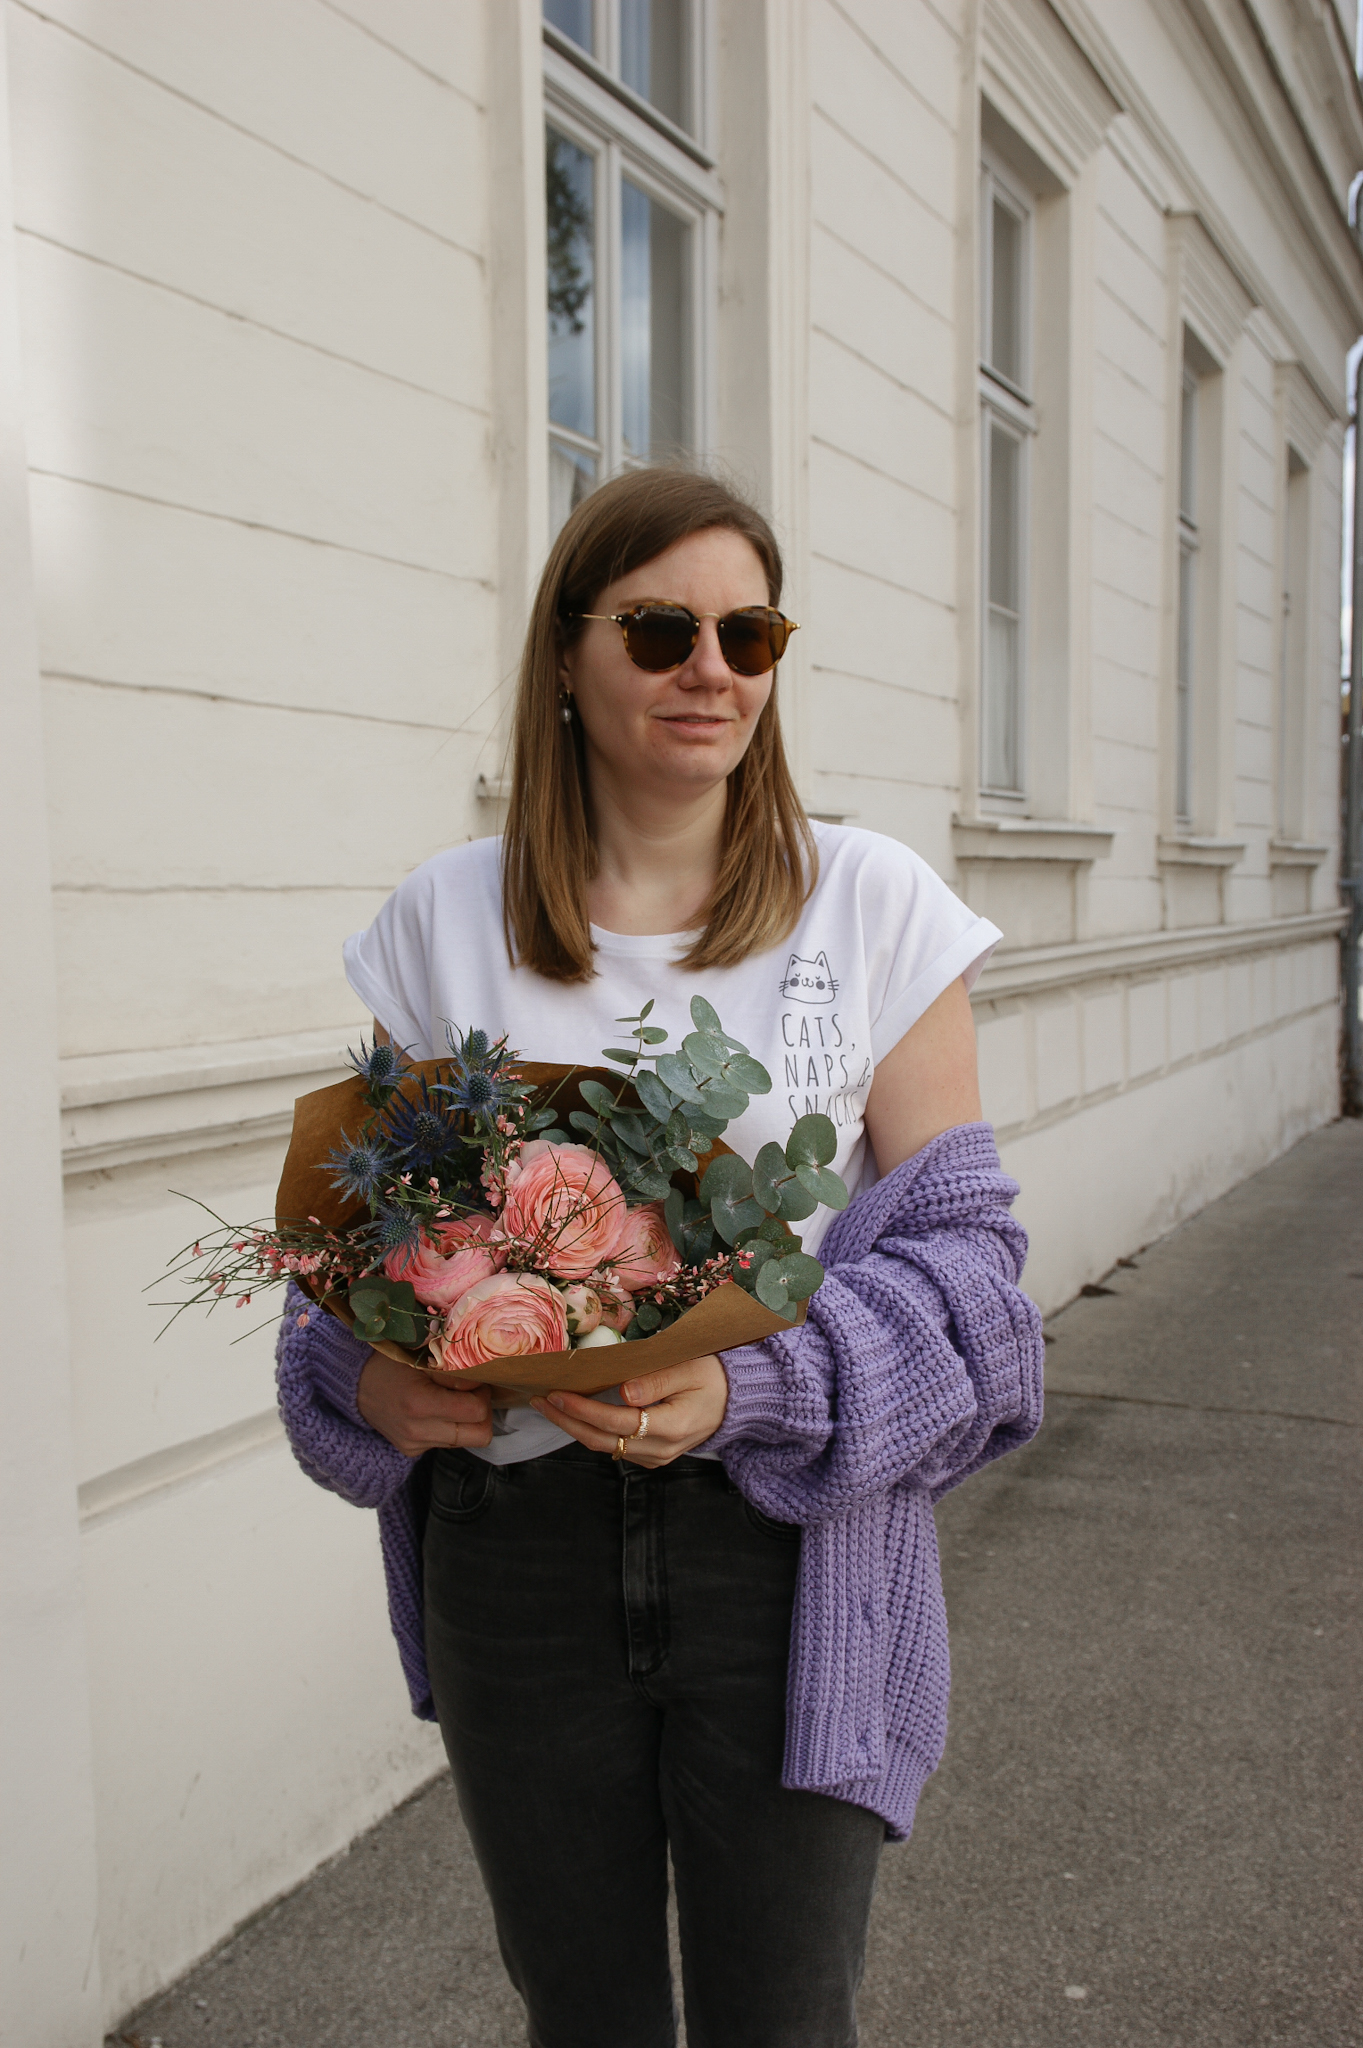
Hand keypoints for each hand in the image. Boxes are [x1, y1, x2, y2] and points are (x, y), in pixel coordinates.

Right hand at [357, 1350, 493, 1455]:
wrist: (357, 1384)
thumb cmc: (391, 1363)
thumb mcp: (422, 1357)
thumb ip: (454, 1370)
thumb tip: (483, 1379)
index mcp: (420, 1404)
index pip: (476, 1411)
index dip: (482, 1392)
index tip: (474, 1379)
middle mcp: (417, 1431)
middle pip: (479, 1435)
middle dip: (482, 1412)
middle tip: (472, 1393)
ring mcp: (414, 1445)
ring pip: (466, 1440)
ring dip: (466, 1421)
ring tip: (452, 1399)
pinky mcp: (412, 1451)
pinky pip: (447, 1443)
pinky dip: (449, 1427)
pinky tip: (436, 1410)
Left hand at [530, 1352, 728, 1466]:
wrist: (735, 1402)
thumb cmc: (713, 1378)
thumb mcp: (690, 1369)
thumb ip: (658, 1380)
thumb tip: (624, 1391)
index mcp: (671, 1427)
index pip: (616, 1422)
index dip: (582, 1409)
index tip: (556, 1392)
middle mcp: (660, 1449)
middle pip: (601, 1440)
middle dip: (566, 1420)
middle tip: (539, 1399)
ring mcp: (655, 1457)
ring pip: (604, 1446)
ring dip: (573, 1427)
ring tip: (548, 1405)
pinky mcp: (651, 1455)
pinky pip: (613, 1446)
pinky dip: (590, 1430)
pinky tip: (574, 1414)